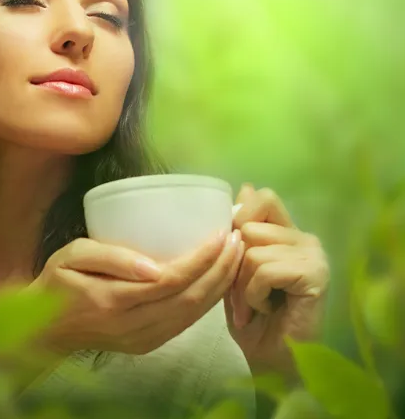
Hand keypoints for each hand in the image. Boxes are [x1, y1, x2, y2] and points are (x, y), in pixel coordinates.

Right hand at [31, 231, 243, 356]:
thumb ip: (110, 258)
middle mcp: (133, 326)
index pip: (172, 280)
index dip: (202, 259)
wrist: (44, 331)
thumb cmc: (57, 283)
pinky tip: (217, 281)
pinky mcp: (147, 345)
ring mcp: (143, 340)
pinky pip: (185, 323)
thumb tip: (153, 266)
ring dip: (219, 285)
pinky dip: (207, 301)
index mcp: (114, 300)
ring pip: (193, 314)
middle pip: (190, 299)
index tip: (222, 234)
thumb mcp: (72, 256)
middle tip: (238, 241)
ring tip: (236, 257)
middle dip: (221, 269)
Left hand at [225, 185, 329, 375]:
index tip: (233, 252)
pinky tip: (266, 310)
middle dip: (234, 263)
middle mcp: (304, 238)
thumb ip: (241, 232)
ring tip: (253, 306)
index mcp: (286, 233)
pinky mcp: (315, 273)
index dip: (239, 219)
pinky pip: (264, 269)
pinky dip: (253, 295)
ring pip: (252, 250)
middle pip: (248, 225)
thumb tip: (245, 187)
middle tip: (242, 292)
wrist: (273, 362)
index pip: (262, 198)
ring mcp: (313, 255)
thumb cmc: (253, 318)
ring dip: (241, 285)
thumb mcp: (236, 270)